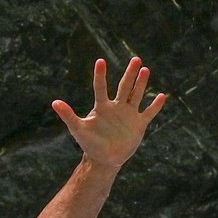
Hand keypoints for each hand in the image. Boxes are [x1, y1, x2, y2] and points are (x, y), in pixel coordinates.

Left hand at [51, 55, 166, 171]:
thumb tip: (54, 102)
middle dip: (130, 74)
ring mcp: (129, 114)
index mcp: (102, 106)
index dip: (100, 75)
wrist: (104, 159)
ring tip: (145, 70)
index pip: (101, 87)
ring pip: (137, 95)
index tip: (100, 61)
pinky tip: (162, 95)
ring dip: (141, 84)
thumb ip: (68, 115)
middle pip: (125, 87)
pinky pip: (148, 112)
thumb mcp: (78, 129)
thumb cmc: (90, 143)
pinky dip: (155, 105)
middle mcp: (117, 107)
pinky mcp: (138, 124)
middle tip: (136, 59)